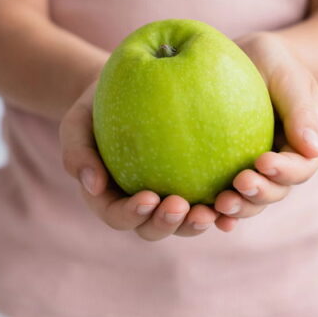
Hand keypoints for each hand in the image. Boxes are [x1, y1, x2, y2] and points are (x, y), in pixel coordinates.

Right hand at [60, 80, 226, 239]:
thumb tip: (92, 185)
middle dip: (168, 224)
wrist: (129, 88)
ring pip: (186, 222)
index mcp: (110, 198)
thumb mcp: (77, 120)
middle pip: (154, 228)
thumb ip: (77, 149)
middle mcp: (143, 206)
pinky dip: (225, 205)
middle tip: (182, 206)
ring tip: (215, 210)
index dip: (133, 214)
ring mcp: (172, 197)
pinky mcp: (199, 185)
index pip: (118, 215)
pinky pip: (213, 199)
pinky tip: (239, 196)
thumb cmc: (97, 105)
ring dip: (199, 222)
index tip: (149, 197)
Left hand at [211, 32, 317, 220]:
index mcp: (304, 143)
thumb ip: (300, 109)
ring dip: (239, 208)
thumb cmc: (271, 61)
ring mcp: (256, 170)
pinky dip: (219, 210)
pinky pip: (227, 195)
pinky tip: (205, 214)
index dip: (285, 171)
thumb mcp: (287, 76)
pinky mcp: (229, 171)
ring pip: (253, 201)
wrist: (246, 59)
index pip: (301, 166)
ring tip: (219, 205)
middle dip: (260, 193)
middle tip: (239, 184)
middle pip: (278, 190)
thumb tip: (313, 149)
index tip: (263, 161)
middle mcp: (282, 163)